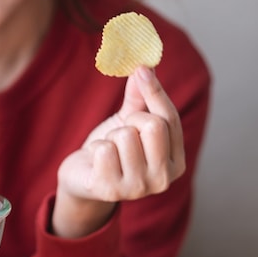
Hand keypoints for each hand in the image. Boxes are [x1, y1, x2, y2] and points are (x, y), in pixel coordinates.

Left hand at [53, 66, 185, 237]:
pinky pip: (104, 150)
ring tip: (107, 151)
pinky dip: (95, 149)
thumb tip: (146, 66)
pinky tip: (96, 162)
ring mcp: (137, 188)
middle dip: (130, 121)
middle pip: (153, 126)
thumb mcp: (128, 122)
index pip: (170, 120)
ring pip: (125, 136)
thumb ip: (140, 98)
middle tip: (119, 133)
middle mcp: (162, 180)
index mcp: (175, 163)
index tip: (141, 69)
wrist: (82, 178)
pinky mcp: (110, 190)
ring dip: (110, 137)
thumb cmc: (111, 150)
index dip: (155, 92)